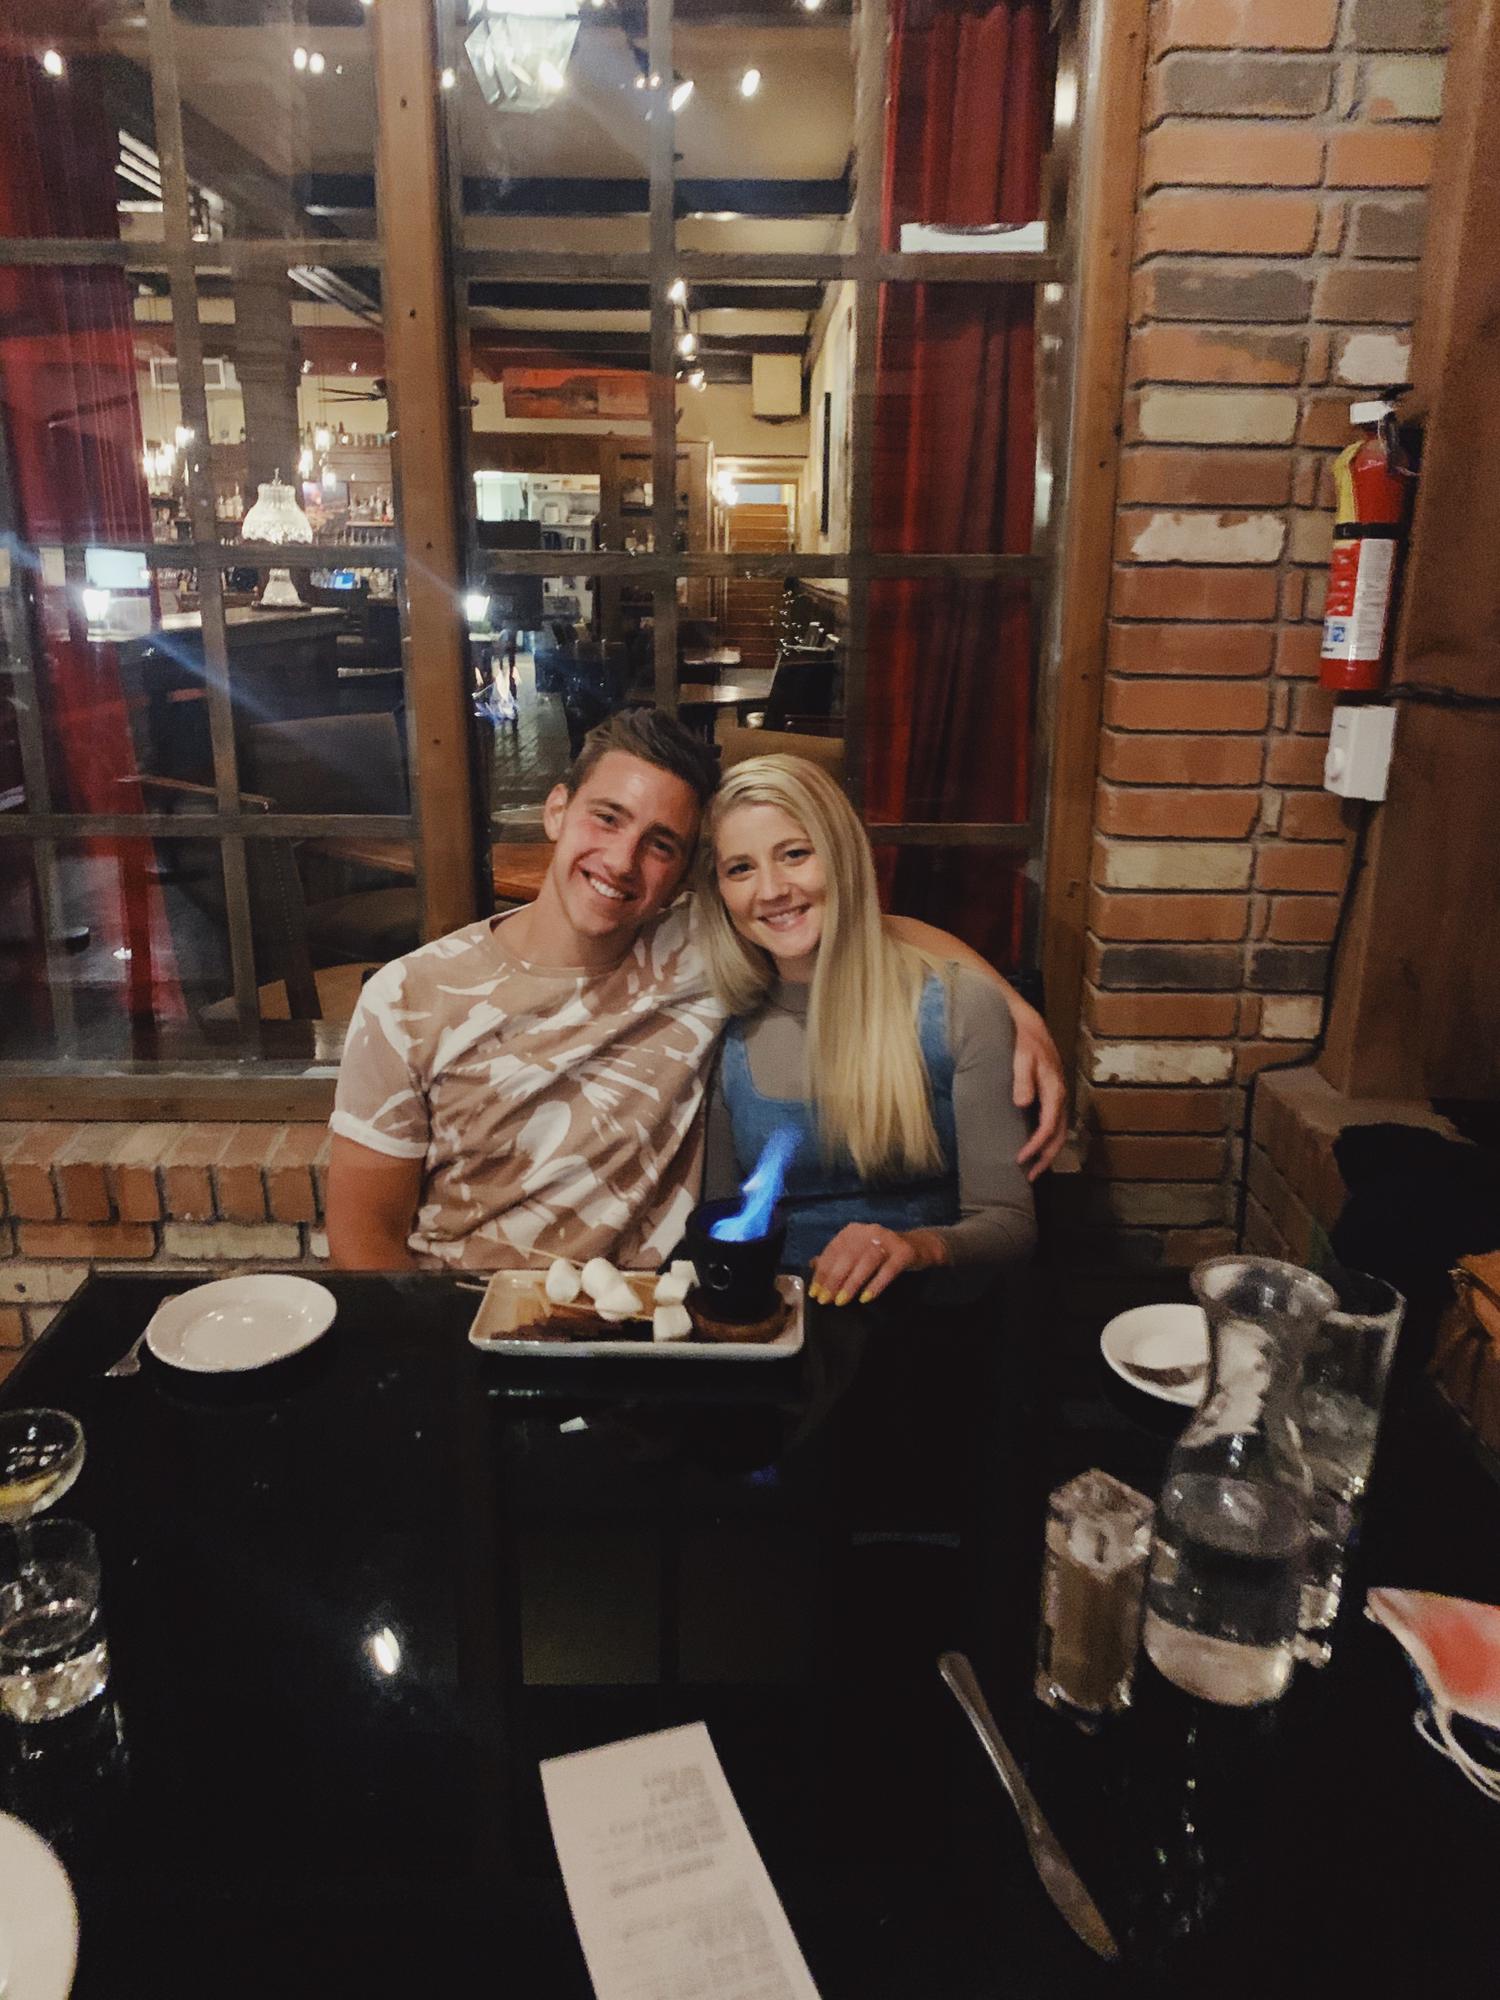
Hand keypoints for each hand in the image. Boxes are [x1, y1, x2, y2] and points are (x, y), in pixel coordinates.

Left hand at [809, 1224, 918, 1306]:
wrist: (919, 1246)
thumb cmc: (882, 1253)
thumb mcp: (858, 1252)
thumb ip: (837, 1257)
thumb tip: (812, 1265)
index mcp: (853, 1231)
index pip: (833, 1251)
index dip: (822, 1273)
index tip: (814, 1293)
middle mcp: (869, 1231)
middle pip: (847, 1256)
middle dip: (834, 1280)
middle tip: (825, 1300)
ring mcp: (888, 1240)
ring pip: (866, 1262)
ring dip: (852, 1283)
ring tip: (841, 1301)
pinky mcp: (904, 1252)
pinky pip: (888, 1270)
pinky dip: (875, 1284)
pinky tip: (865, 1298)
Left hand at [1006, 991, 1067, 1180]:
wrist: (1027, 1022)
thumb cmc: (1022, 1039)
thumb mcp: (1020, 1055)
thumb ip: (1022, 1078)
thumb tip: (1022, 1104)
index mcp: (1054, 1088)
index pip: (1049, 1126)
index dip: (1036, 1145)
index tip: (1021, 1159)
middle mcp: (1059, 1095)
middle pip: (1058, 1135)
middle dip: (1046, 1157)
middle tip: (1029, 1177)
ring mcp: (1057, 1095)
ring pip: (1058, 1131)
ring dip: (1047, 1152)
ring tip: (1033, 1170)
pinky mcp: (1051, 1094)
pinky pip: (1053, 1123)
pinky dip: (1046, 1139)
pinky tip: (1035, 1147)